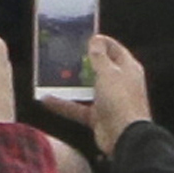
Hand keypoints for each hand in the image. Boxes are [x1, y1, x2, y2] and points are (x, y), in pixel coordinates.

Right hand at [62, 34, 149, 154]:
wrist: (124, 137)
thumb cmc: (121, 101)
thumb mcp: (108, 73)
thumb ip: (100, 57)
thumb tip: (96, 40)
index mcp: (128, 69)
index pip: (115, 49)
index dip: (101, 42)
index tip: (83, 36)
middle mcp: (119, 83)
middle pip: (99, 69)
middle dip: (81, 62)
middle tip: (63, 54)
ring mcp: (108, 101)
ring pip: (86, 89)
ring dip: (70, 84)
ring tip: (50, 74)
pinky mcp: (97, 116)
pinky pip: (77, 107)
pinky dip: (63, 104)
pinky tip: (45, 99)